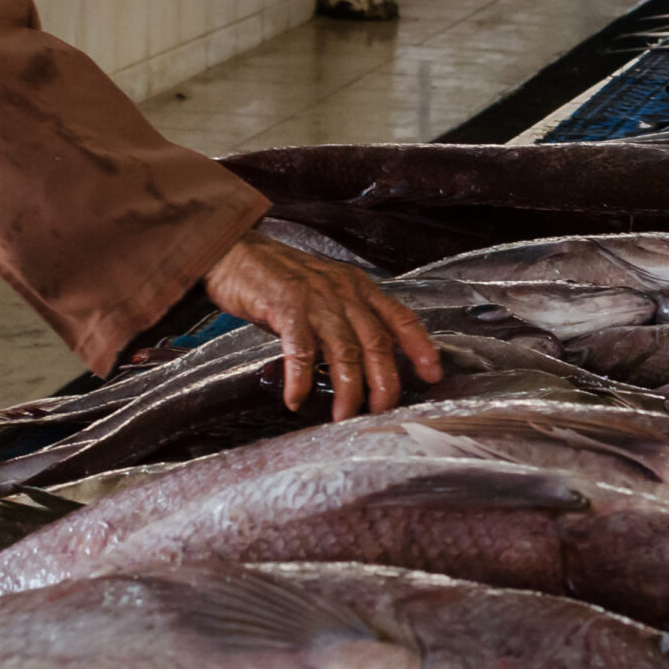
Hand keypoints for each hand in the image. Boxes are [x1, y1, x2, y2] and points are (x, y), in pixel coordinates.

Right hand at [201, 232, 442, 419]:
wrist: (236, 251)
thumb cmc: (279, 277)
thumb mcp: (326, 291)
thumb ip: (347, 319)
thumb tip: (364, 360)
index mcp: (358, 288)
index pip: (400, 317)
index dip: (420, 346)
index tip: (433, 374)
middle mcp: (343, 292)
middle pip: (376, 343)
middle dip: (385, 383)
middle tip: (383, 412)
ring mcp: (316, 299)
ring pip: (345, 352)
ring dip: (348, 390)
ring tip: (344, 417)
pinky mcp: (286, 306)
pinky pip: (301, 350)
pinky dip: (301, 379)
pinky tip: (296, 399)